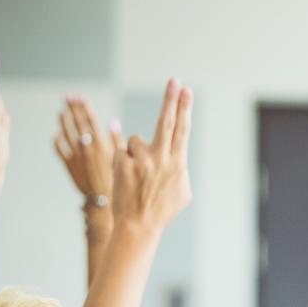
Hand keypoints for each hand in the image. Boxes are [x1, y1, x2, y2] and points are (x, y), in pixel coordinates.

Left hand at [54, 97, 121, 201]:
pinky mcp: (69, 165)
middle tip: (67, 96)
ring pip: (66, 133)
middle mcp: (87, 148)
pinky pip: (59, 149)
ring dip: (63, 121)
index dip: (84, 106)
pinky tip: (57, 133)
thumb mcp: (121, 158)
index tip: (79, 96)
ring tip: (61, 111)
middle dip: (72, 108)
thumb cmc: (117, 180)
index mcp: (101, 144)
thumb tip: (113, 122)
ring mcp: (76, 156)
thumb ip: (116, 138)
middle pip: (77, 123)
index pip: (90, 120)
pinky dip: (57, 140)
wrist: (104, 201)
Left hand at [111, 79, 192, 235]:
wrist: (138, 225)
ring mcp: (142, 161)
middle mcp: (161, 159)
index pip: (182, 130)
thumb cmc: (162, 210)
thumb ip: (179, 169)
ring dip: (135, 152)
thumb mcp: (182, 192)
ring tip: (137, 175)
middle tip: (174, 81)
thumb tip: (177, 157)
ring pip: (136, 140)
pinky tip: (127, 179)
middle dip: (171, 100)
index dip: (184, 108)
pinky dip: (123, 162)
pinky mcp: (123, 164)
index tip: (186, 90)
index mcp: (178, 164)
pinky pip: (122, 152)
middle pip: (166, 122)